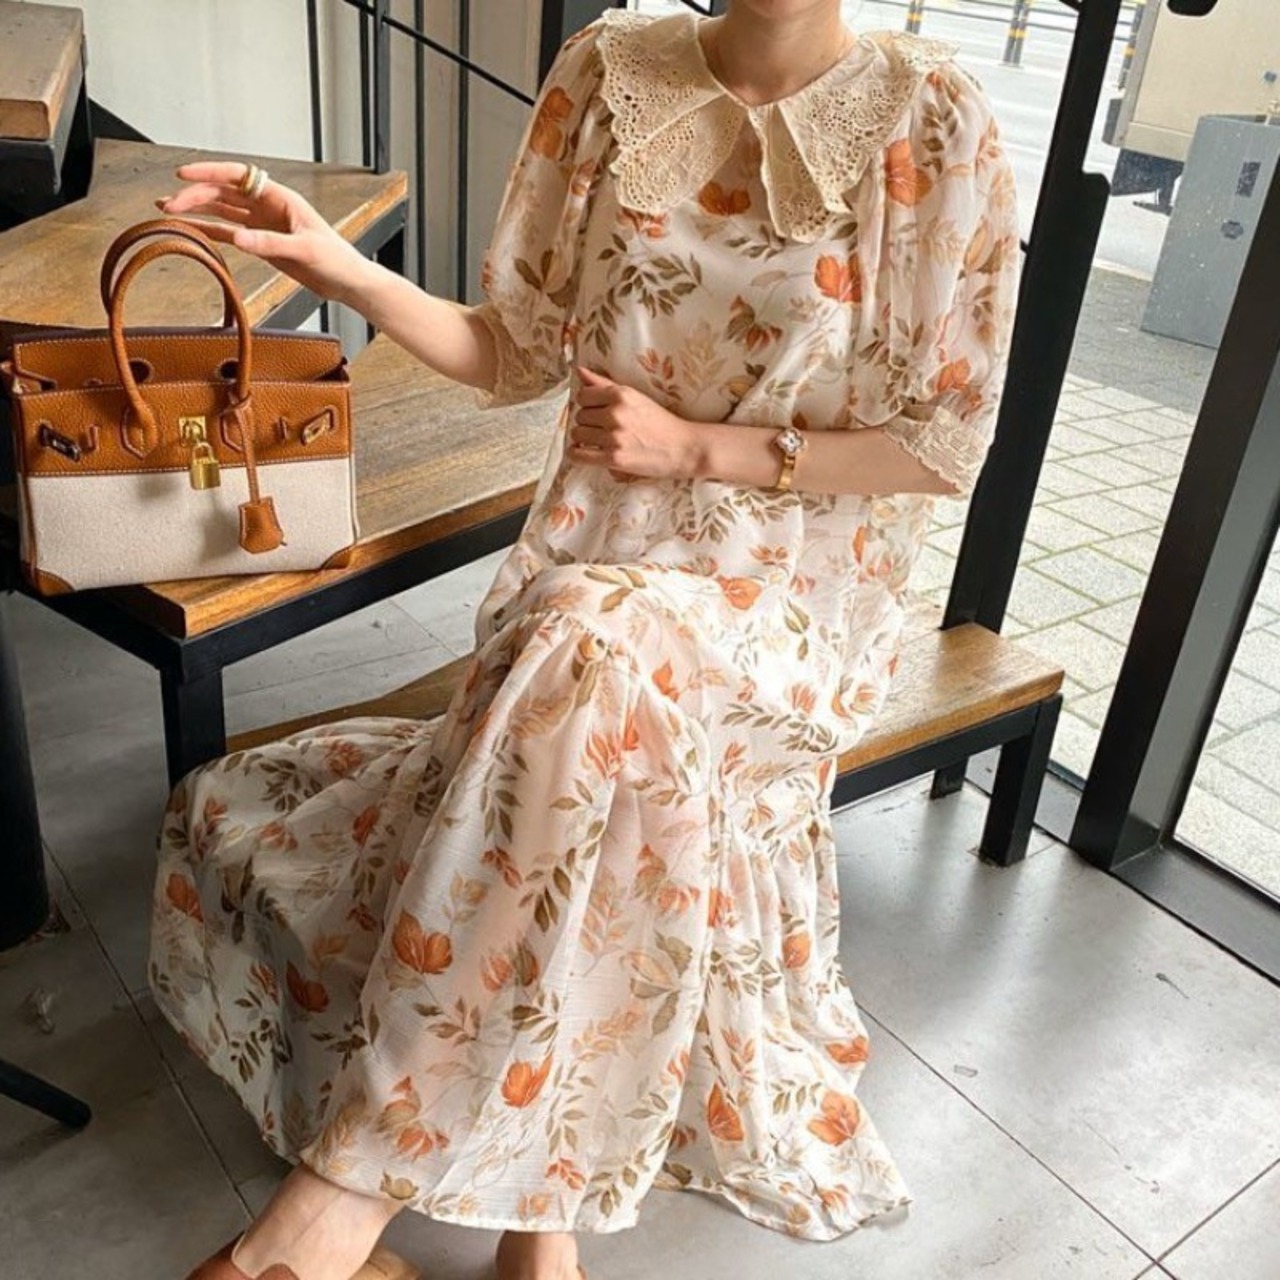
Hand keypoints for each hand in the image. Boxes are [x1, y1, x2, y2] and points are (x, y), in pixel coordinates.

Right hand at [154, 162, 374, 305]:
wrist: (347, 281)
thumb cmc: (336, 260)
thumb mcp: (305, 250)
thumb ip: (271, 244)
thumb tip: (238, 239)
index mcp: (279, 197)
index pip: (238, 176)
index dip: (209, 172)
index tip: (183, 175)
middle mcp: (268, 206)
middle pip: (224, 192)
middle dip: (195, 195)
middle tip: (169, 203)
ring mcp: (263, 224)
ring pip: (223, 210)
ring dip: (197, 209)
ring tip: (168, 210)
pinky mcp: (262, 242)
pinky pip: (230, 231)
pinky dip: (210, 230)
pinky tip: (190, 229)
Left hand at [568, 367, 698, 481]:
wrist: (683, 449)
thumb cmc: (660, 423)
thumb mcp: (635, 397)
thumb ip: (604, 384)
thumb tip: (578, 370)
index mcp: (621, 395)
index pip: (582, 395)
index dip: (588, 404)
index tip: (599, 412)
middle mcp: (615, 414)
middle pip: (579, 415)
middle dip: (588, 422)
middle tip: (604, 428)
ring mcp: (614, 437)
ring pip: (577, 434)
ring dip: (585, 438)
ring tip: (600, 441)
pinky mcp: (614, 459)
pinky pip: (578, 454)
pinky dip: (577, 454)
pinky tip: (585, 452)